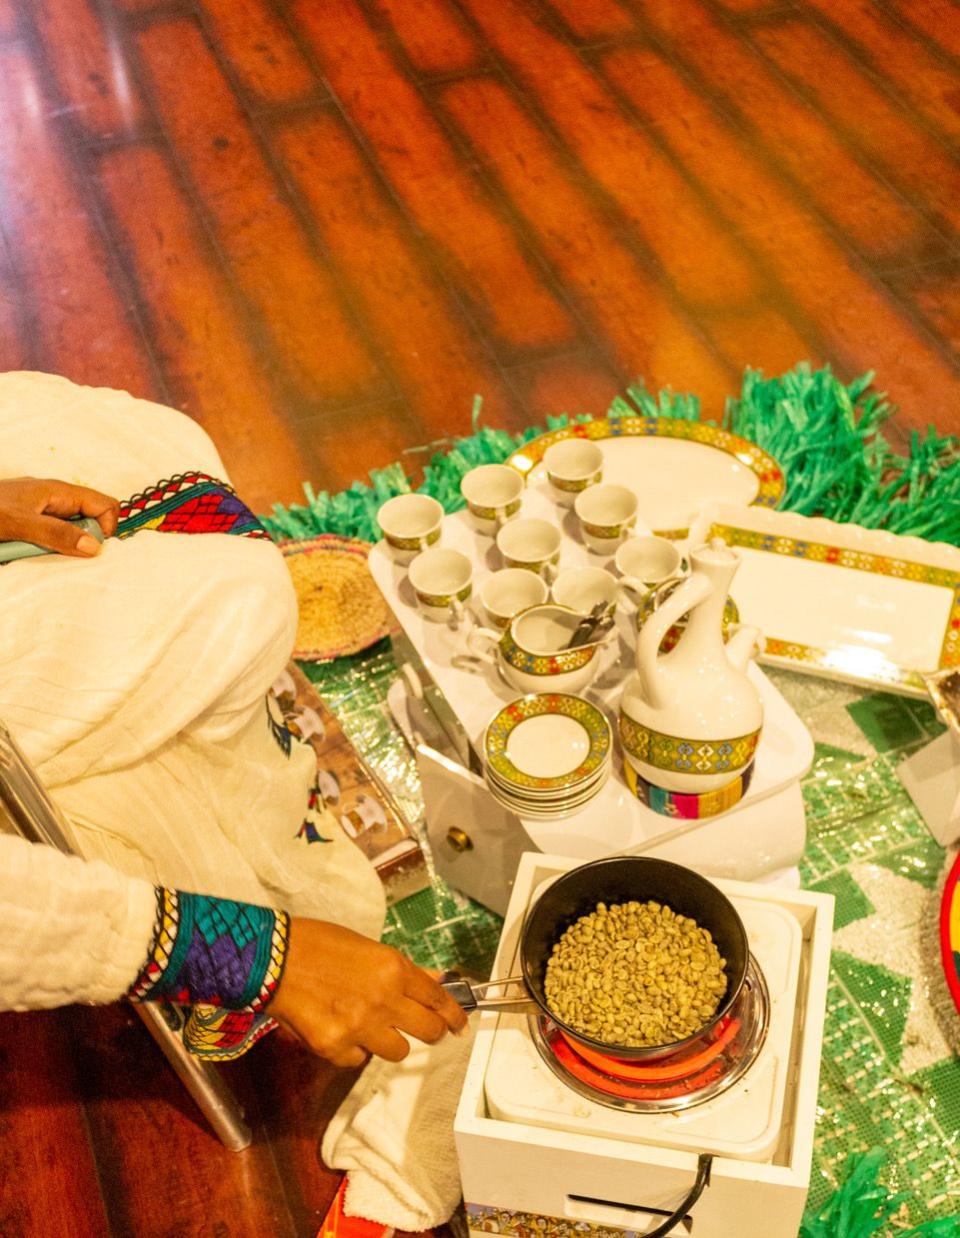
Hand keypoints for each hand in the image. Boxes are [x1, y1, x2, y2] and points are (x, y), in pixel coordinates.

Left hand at [0, 477, 118, 555]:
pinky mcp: (28, 526)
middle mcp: (52, 501)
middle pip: (89, 521)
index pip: (104, 505)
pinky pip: (50, 540)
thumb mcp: (19, 523)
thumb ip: (56, 533)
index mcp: (57, 492)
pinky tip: (30, 556)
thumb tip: (94, 547)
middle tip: (62, 554)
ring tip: (40, 554)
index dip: (105, 528)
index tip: (89, 548)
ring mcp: (40, 513)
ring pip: (70, 533)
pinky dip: (46, 551)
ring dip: (62, 549)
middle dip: (83, 542)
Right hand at [268, 919, 467, 1067]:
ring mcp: (360, 1027)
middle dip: (431, 1032)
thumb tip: (433, 980)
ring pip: (398, 1052)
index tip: (458, 1023)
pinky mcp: (335, 1048)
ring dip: (390, 1042)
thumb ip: (403, 970)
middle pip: (428, 1032)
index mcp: (393, 969)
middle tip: (425, 1029)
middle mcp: (383, 1000)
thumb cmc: (318, 943)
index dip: (453, 1014)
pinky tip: (340, 1029)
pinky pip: (359, 1059)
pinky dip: (354, 1049)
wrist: (273, 958)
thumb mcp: (368, 947)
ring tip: (371, 1026)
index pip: (438, 998)